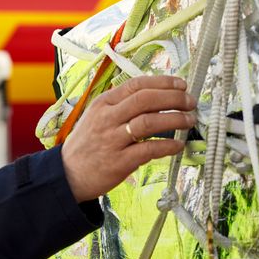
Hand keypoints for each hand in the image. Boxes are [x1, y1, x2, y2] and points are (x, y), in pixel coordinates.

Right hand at [62, 75, 195, 201]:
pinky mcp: (119, 162)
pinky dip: (168, 146)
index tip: (181, 85)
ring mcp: (112, 140)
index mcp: (103, 103)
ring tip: (189, 121)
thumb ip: (120, 105)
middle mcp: (107, 118)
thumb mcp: (96, 116)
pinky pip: (149, 149)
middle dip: (173, 98)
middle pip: (146, 99)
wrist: (67, 175)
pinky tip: (178, 145)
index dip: (163, 82)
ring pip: (149, 121)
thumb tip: (155, 96)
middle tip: (190, 102)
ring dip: (175, 120)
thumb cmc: (87, 145)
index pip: (137, 85)